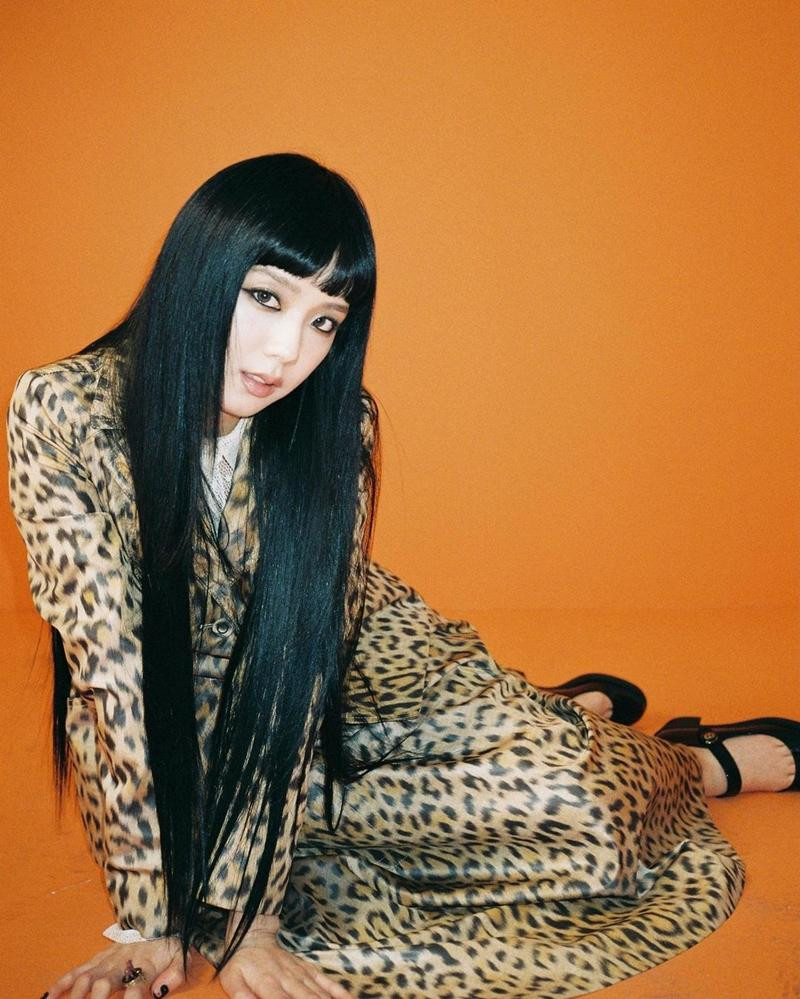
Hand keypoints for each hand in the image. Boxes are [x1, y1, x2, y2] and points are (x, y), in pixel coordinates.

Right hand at [42, 935, 198, 998]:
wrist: (170, 920)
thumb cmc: (177, 947)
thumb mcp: (185, 960)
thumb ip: (174, 976)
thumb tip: (158, 991)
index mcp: (149, 960)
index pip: (139, 982)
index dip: (132, 997)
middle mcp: (126, 957)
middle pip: (106, 979)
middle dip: (95, 997)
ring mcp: (111, 956)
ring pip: (88, 974)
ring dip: (74, 992)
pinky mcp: (102, 955)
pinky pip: (80, 969)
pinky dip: (64, 982)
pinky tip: (50, 996)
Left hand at [219, 919, 352, 998]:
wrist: (255, 936)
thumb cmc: (241, 963)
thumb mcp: (231, 977)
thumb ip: (239, 993)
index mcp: (267, 981)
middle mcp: (288, 977)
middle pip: (305, 998)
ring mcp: (301, 973)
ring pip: (318, 993)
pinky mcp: (309, 970)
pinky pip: (327, 982)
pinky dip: (339, 992)